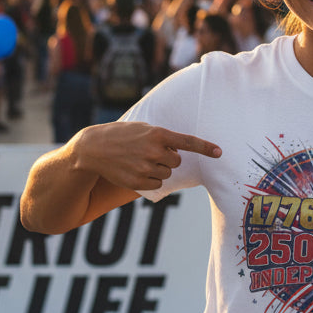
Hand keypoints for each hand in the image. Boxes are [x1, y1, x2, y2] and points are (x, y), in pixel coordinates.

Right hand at [75, 120, 220, 192]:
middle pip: (177, 162)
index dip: (204, 147)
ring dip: (158, 169)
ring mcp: (145, 167)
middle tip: (152, 152)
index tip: (219, 152)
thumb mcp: (142, 128)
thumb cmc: (121, 135)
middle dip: (169, 158)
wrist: (93, 149)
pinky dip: (150, 179)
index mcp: (157, 134)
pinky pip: (157, 184)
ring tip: (140, 160)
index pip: (187, 142)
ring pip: (166, 174)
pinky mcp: (138, 182)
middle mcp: (154, 151)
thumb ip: (161, 137)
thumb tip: (177, 152)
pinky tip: (136, 170)